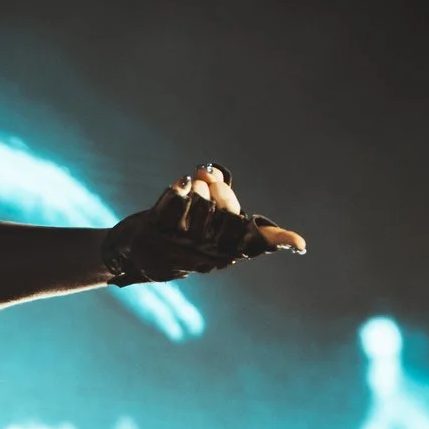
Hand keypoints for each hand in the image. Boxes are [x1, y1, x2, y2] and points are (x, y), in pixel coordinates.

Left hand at [101, 164, 305, 284]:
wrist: (131, 253)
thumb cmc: (174, 237)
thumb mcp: (203, 223)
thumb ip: (218, 201)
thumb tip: (213, 174)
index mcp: (223, 253)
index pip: (254, 245)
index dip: (276, 240)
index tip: (297, 242)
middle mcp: (205, 253)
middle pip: (229, 214)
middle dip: (222, 194)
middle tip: (211, 182)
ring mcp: (178, 244)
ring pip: (202, 203)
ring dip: (197, 189)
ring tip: (191, 190)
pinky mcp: (154, 232)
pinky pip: (176, 199)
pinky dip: (178, 188)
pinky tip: (179, 186)